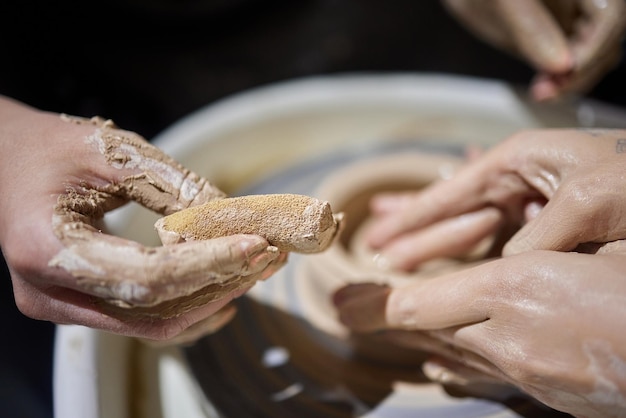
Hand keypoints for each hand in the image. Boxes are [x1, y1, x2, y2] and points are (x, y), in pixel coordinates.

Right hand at [0, 96, 284, 341]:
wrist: (8, 162)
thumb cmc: (51, 148)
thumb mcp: (114, 153)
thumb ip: (174, 187)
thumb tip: (237, 220)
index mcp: (47, 248)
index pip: (146, 277)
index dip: (209, 264)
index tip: (257, 244)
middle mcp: (51, 293)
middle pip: (156, 309)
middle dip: (220, 282)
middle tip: (268, 254)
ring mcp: (64, 306)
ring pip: (155, 322)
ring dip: (212, 295)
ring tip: (257, 265)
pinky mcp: (82, 306)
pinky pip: (145, 321)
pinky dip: (190, 306)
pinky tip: (227, 289)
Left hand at [333, 250, 625, 416]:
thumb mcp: (582, 256)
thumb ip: (521, 271)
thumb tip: (476, 280)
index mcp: (516, 291)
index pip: (420, 304)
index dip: (376, 304)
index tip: (342, 304)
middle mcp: (511, 340)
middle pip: (426, 330)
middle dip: (380, 320)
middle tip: (343, 312)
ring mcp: (529, 374)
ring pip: (453, 352)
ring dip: (415, 338)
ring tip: (377, 327)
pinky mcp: (550, 394)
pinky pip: (487, 377)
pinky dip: (457, 365)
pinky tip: (439, 365)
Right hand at [365, 128, 625, 270]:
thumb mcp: (588, 204)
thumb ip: (534, 238)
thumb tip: (504, 269)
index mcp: (519, 159)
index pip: (451, 192)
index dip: (414, 218)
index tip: (379, 238)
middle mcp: (520, 178)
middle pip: (451, 209)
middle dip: (414, 230)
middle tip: (375, 249)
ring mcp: (533, 201)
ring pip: (469, 225)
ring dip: (432, 240)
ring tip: (394, 252)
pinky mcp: (548, 223)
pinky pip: (496, 236)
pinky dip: (467, 247)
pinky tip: (445, 253)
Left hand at [443, 0, 625, 100]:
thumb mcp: (505, 2)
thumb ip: (531, 28)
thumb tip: (560, 65)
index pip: (609, 16)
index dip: (594, 47)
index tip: (566, 71)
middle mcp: (586, 1)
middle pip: (606, 40)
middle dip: (582, 71)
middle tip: (549, 92)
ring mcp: (574, 20)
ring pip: (594, 56)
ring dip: (572, 80)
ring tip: (542, 93)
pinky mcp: (558, 39)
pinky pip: (572, 64)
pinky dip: (561, 80)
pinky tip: (543, 89)